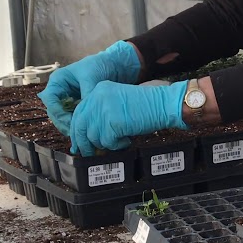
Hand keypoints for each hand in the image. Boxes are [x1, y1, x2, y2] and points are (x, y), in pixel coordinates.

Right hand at [39, 41, 141, 134]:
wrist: (115, 65)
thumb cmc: (100, 65)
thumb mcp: (92, 77)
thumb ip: (86, 94)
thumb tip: (83, 113)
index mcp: (58, 81)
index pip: (50, 99)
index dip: (58, 112)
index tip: (70, 120)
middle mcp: (59, 91)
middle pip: (54, 112)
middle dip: (64, 123)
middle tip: (75, 132)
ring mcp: (67, 100)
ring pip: (62, 118)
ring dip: (70, 126)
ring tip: (81, 134)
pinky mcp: (77, 106)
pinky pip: (72, 119)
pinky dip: (77, 125)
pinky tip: (85, 131)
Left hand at [69, 80, 188, 155]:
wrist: (164, 104)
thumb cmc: (146, 105)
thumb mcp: (118, 101)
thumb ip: (100, 112)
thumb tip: (86, 134)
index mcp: (98, 89)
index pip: (79, 112)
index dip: (77, 130)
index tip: (78, 143)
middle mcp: (98, 97)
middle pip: (81, 125)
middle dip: (83, 143)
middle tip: (89, 153)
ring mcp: (105, 109)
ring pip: (94, 137)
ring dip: (106, 144)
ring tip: (119, 140)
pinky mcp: (114, 122)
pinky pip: (108, 142)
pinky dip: (117, 145)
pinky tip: (126, 140)